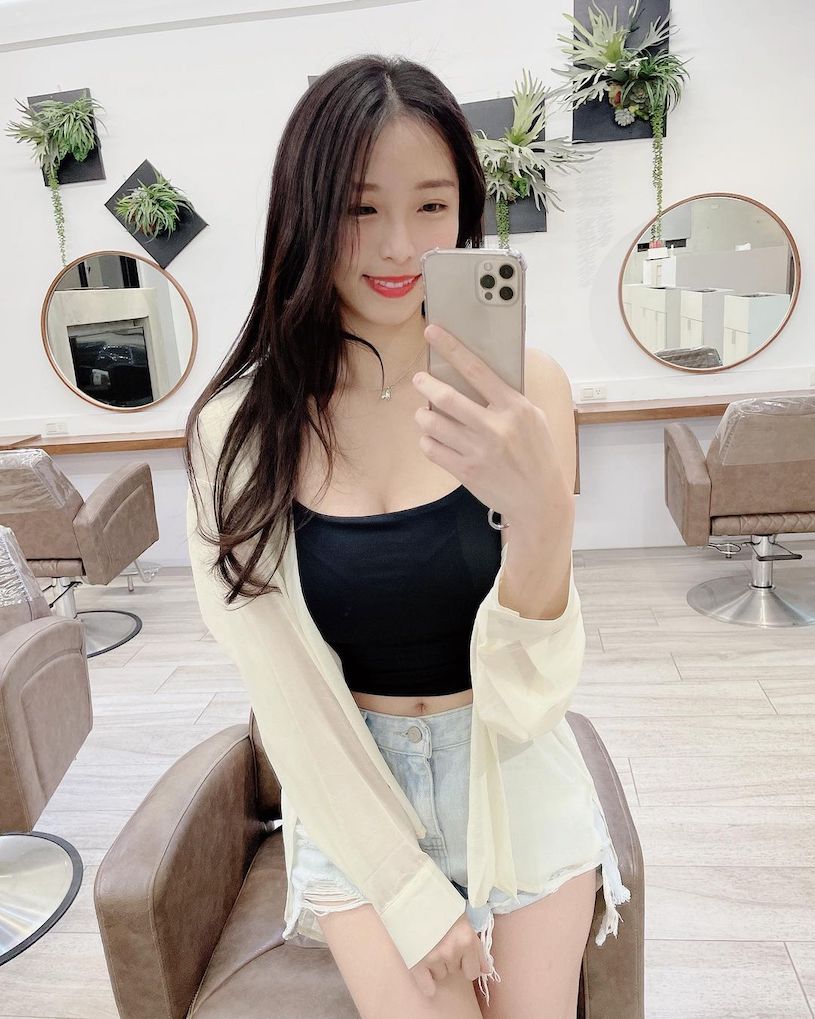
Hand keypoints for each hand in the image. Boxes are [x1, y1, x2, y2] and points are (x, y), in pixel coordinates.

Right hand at [409, 912, 489, 998]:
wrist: (416, 898)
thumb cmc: (443, 908)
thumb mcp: (464, 923)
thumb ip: (477, 948)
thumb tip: (486, 971)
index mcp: (467, 940)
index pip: (473, 971)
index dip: (466, 963)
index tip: (459, 954)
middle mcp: (452, 951)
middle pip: (455, 971)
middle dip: (450, 961)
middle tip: (441, 943)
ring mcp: (434, 957)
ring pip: (441, 975)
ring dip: (437, 965)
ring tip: (430, 946)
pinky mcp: (418, 962)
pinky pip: (427, 987)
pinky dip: (427, 983)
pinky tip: (424, 970)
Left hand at [412, 323, 570, 528]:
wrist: (539, 500)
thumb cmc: (537, 455)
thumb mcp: (533, 418)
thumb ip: (508, 397)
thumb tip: (479, 373)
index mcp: (514, 407)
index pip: (476, 369)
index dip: (451, 348)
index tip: (432, 332)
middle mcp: (495, 427)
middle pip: (446, 397)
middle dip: (425, 384)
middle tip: (419, 380)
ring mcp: (478, 451)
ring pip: (432, 424)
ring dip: (422, 415)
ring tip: (425, 414)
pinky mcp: (465, 471)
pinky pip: (431, 449)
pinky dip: (427, 440)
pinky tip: (433, 438)